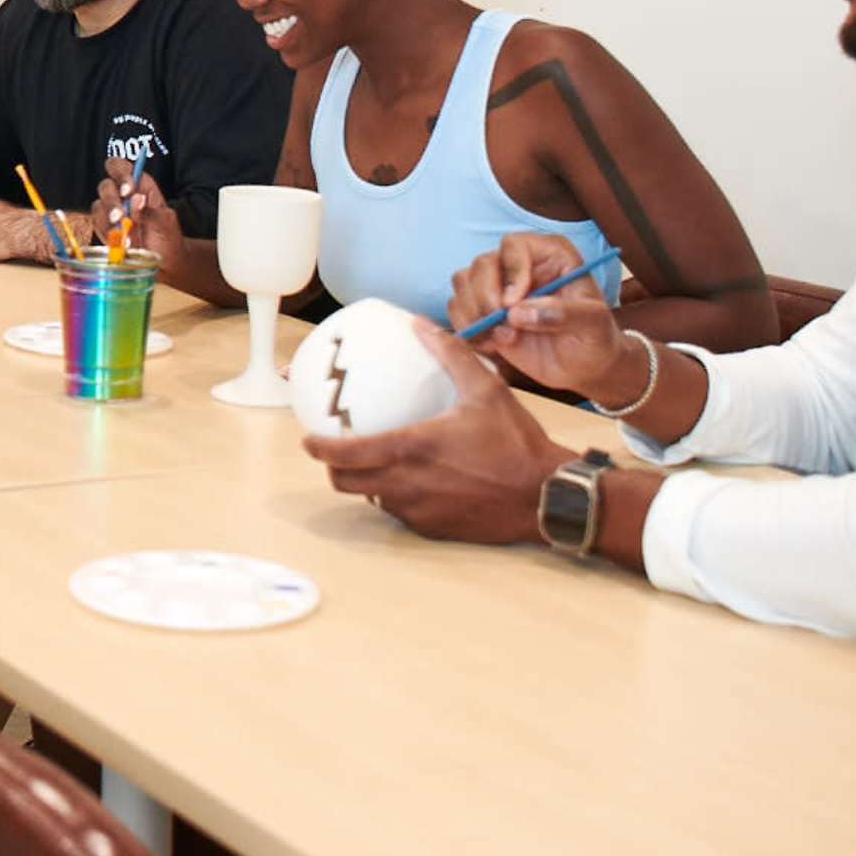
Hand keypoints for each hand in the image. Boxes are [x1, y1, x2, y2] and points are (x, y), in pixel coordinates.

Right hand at [90, 157, 168, 255]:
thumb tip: (137, 199)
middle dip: (112, 201)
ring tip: (124, 234)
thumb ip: (151, 211)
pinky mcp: (104, 231)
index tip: (127, 191)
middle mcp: (122, 198)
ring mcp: (111, 214)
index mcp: (140, 187)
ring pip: (97, 207)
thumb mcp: (166, 223)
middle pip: (105, 186)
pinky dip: (107, 235)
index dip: (120, 174)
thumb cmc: (168, 240)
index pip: (122, 168)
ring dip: (108, 220)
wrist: (164, 266)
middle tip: (121, 216)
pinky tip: (121, 243)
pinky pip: (97, 227)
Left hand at [302, 321, 562, 541]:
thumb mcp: (485, 389)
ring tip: (379, 462)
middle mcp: (406, 484)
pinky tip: (416, 481)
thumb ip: (450, 354)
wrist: (546, 495)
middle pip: (347, 483)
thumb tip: (422, 325)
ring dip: (368, 483)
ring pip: (374, 498)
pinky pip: (401, 513)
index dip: (319, 448)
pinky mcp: (433, 529)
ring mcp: (418, 511)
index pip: (345, 454)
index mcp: (410, 448)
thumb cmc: (516, 442)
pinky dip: (398, 497)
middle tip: (341, 451)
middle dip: (336, 468)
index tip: (308, 440)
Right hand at [445, 233, 629, 395]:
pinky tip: (493, 345)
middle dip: (486, 297)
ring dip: (474, 314)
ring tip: (504, 339)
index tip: (514, 302)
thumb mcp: (593, 323)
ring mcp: (498, 288)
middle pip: (482, 263)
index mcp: (550, 255)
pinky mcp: (484, 311)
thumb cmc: (594, 337)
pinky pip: (457, 309)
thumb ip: (562, 313)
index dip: (510, 270)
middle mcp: (519, 265)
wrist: (584, 365)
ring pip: (463, 283)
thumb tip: (517, 312)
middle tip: (505, 326)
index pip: (514, 245)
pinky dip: (468, 329)